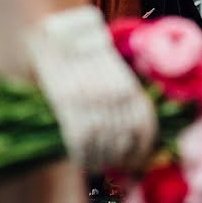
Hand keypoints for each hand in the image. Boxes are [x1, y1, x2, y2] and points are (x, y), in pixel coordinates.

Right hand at [26, 6, 157, 172]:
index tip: (139, 162)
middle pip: (124, 139)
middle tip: (118, 168)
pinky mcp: (66, 104)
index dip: (143, 150)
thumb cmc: (88, 52)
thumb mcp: (116, 71)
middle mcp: (112, 94)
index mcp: (128, 85)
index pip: (143, 127)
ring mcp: (90, 100)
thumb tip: (134, 133)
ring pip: (102, 144)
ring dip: (102, 161)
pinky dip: (83, 157)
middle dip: (123, 159)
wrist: (58, 34)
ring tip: (100, 165)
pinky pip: (79, 141)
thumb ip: (127, 96)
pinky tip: (84, 162)